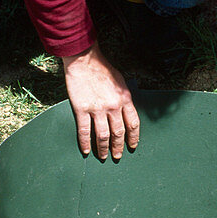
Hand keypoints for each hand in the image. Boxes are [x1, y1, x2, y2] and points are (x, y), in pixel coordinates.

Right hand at [62, 42, 139, 160]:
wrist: (84, 60)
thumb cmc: (103, 69)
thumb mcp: (121, 82)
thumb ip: (125, 98)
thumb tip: (127, 113)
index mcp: (125, 99)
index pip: (133, 123)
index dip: (133, 137)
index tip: (132, 146)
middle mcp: (113, 106)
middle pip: (118, 133)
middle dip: (119, 147)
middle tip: (118, 155)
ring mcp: (97, 109)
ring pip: (103, 135)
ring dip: (104, 148)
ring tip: (103, 156)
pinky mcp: (82, 109)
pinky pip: (85, 131)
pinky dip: (85, 143)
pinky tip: (86, 150)